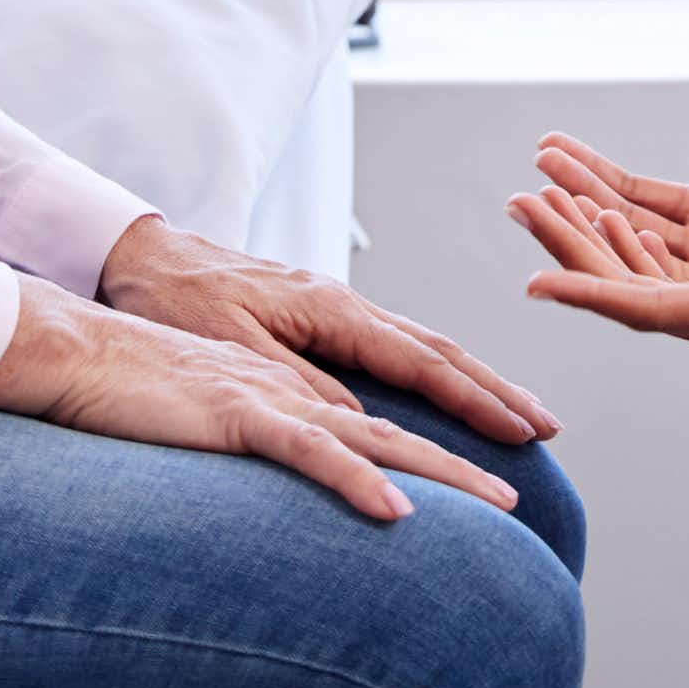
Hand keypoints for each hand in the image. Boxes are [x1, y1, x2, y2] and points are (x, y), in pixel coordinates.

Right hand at [0, 274, 523, 522]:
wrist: (74, 345)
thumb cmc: (143, 373)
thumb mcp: (233, 392)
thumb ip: (290, 412)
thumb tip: (344, 445)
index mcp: (303, 356)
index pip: (402, 372)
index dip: (465, 393)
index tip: (521, 419)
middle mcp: (300, 364)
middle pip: (408, 393)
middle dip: (481, 417)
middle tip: (545, 441)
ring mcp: (270, 388)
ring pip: (373, 428)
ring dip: (440, 465)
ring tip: (499, 501)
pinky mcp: (232, 413)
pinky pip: (305, 450)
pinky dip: (352, 480)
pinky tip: (394, 510)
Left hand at [97, 215, 559, 446]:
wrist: (141, 258)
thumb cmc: (175, 302)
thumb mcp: (231, 350)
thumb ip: (296, 383)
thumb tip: (359, 422)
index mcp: (331, 308)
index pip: (420, 361)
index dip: (474, 399)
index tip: (520, 429)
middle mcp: (343, 304)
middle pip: (437, 349)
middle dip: (494, 388)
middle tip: (547, 426)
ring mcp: (334, 308)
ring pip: (420, 345)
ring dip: (471, 380)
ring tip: (516, 413)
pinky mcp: (318, 318)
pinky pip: (391, 348)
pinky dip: (432, 373)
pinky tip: (446, 393)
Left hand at [518, 220, 688, 506]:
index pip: (654, 308)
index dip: (593, 294)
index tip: (535, 286)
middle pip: (626, 281)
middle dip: (568, 242)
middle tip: (517, 199)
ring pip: (638, 269)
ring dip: (589, 231)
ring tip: (542, 188)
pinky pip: (667, 264)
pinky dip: (630, 234)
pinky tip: (609, 207)